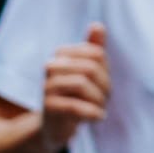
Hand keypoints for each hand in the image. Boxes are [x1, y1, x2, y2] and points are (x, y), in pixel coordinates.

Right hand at [41, 22, 107, 151]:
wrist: (56, 126)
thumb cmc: (75, 96)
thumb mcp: (87, 73)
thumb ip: (93, 50)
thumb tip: (97, 26)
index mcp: (61, 54)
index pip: (95, 54)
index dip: (106, 70)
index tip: (104, 85)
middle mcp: (51, 67)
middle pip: (90, 68)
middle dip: (104, 86)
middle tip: (106, 100)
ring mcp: (47, 87)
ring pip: (82, 84)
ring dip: (98, 100)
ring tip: (101, 109)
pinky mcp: (48, 107)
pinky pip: (75, 106)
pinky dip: (92, 113)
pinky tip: (98, 118)